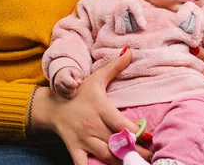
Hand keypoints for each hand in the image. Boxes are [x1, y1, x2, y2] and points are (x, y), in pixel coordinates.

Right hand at [32, 48, 152, 164]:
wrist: (52, 105)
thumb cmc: (78, 91)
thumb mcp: (96, 77)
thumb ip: (115, 66)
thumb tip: (130, 50)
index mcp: (100, 108)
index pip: (120, 124)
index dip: (136, 132)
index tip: (150, 137)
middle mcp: (92, 125)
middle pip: (117, 143)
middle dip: (135, 151)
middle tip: (151, 157)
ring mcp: (83, 139)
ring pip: (105, 155)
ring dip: (121, 161)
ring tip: (136, 164)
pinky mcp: (74, 149)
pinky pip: (83, 164)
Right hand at [54, 67, 83, 98]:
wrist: (60, 74)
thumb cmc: (69, 72)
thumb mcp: (74, 70)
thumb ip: (78, 74)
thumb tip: (79, 82)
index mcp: (62, 76)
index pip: (71, 84)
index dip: (76, 83)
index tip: (76, 80)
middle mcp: (58, 84)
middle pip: (70, 90)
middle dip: (74, 87)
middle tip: (74, 82)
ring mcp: (58, 90)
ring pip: (69, 94)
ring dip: (73, 90)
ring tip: (72, 85)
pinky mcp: (60, 94)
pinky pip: (68, 97)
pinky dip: (71, 93)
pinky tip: (71, 88)